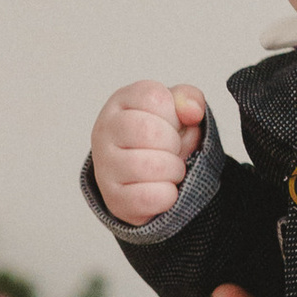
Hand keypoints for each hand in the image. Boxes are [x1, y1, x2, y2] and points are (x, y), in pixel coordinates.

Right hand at [92, 81, 206, 227]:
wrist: (143, 178)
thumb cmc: (160, 139)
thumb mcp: (177, 111)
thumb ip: (189, 100)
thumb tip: (192, 112)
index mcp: (121, 103)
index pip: (154, 97)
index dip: (174, 115)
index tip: (172, 125)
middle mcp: (105, 131)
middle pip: (149, 131)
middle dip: (175, 144)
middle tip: (174, 151)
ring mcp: (105, 166)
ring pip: (149, 166)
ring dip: (173, 170)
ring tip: (171, 170)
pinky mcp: (113, 198)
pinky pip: (147, 198)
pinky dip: (167, 195)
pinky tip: (164, 190)